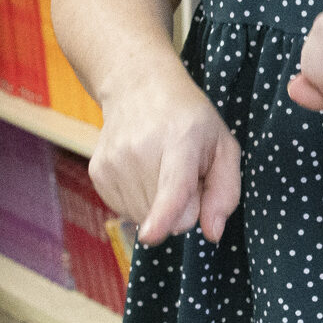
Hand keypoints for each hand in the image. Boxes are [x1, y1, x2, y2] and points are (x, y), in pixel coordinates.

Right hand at [89, 68, 239, 245]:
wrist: (138, 87)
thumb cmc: (189, 120)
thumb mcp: (223, 146)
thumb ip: (225, 192)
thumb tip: (212, 232)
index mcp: (180, 141)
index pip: (172, 187)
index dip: (164, 214)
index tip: (151, 236)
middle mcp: (141, 150)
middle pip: (166, 215)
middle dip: (182, 206)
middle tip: (181, 172)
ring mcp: (114, 161)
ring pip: (144, 217)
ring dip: (159, 204)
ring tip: (160, 168)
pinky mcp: (97, 172)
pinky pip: (125, 212)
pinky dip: (139, 200)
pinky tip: (142, 172)